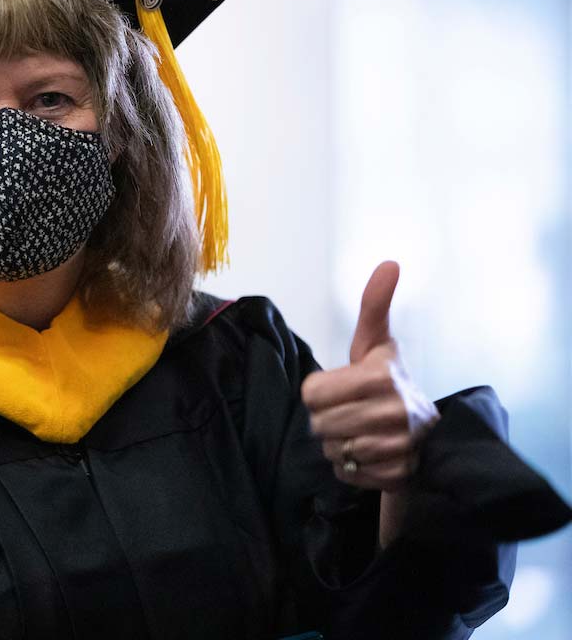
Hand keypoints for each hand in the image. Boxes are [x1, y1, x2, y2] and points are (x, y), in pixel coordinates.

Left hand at [301, 261, 437, 490]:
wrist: (428, 432)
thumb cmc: (387, 381)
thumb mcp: (375, 343)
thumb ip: (374, 305)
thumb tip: (390, 263)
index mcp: (381, 376)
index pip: (311, 394)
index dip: (319, 393)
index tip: (341, 389)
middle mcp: (395, 412)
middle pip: (318, 425)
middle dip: (328, 419)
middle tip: (351, 411)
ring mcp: (400, 447)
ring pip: (332, 450)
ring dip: (339, 443)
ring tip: (361, 431)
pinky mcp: (399, 476)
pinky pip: (347, 474)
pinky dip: (351, 466)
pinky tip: (370, 453)